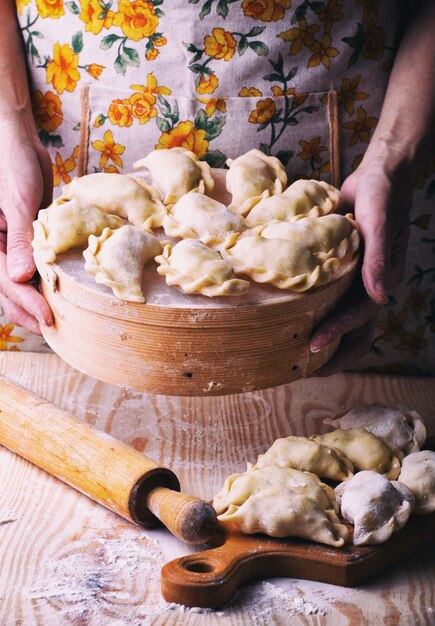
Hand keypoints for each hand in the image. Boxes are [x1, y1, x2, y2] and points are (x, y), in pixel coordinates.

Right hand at [0, 114, 53, 333]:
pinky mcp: (28, 238)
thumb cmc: (11, 164)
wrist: (19, 142)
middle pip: (10, 288)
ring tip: (58, 320)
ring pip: (21, 282)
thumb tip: (20, 278)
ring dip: (38, 299)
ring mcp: (11, 245)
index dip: (26, 302)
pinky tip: (61, 293)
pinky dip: (46, 280)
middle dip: (30, 310)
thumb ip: (19, 240)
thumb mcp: (16, 201)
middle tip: (55, 329)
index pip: (5, 281)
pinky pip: (35, 265)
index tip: (48, 319)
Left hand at [310, 154, 412, 374]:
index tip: (312, 348)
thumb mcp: (379, 221)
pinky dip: (317, 314)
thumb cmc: (382, 195)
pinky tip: (292, 318)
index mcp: (383, 280)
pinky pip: (331, 300)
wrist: (379, 176)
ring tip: (297, 356)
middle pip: (356, 332)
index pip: (359, 317)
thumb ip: (380, 257)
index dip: (337, 333)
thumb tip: (381, 297)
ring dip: (326, 340)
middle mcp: (371, 286)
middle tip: (305, 369)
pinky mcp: (344, 271)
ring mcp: (358, 281)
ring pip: (343, 320)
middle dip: (335, 355)